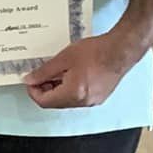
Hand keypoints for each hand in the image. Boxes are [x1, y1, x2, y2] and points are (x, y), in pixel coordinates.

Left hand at [23, 33, 137, 109]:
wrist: (121, 50)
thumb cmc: (96, 52)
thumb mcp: (64, 58)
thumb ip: (44, 71)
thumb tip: (31, 79)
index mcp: (73, 94)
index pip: (45, 102)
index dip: (33, 91)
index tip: (31, 80)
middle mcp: (84, 102)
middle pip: (56, 103)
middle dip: (45, 90)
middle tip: (42, 75)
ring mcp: (94, 101)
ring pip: (67, 100)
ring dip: (58, 89)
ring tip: (57, 71)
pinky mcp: (100, 96)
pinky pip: (79, 97)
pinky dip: (70, 89)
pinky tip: (71, 74)